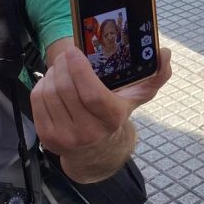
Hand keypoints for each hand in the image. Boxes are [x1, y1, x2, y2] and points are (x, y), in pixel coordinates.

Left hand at [31, 45, 170, 158]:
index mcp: (112, 118)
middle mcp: (88, 132)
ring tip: (62, 67)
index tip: (74, 51)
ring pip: (49, 93)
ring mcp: (64, 137)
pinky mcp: (47, 137)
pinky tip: (54, 82)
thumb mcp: (139, 97)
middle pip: (65, 89)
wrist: (98, 153)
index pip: (91, 94)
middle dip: (63, 64)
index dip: (79, 69)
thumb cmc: (117, 116)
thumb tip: (165, 53)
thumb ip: (157, 74)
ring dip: (53, 73)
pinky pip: (38, 101)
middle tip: (68, 54)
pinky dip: (43, 84)